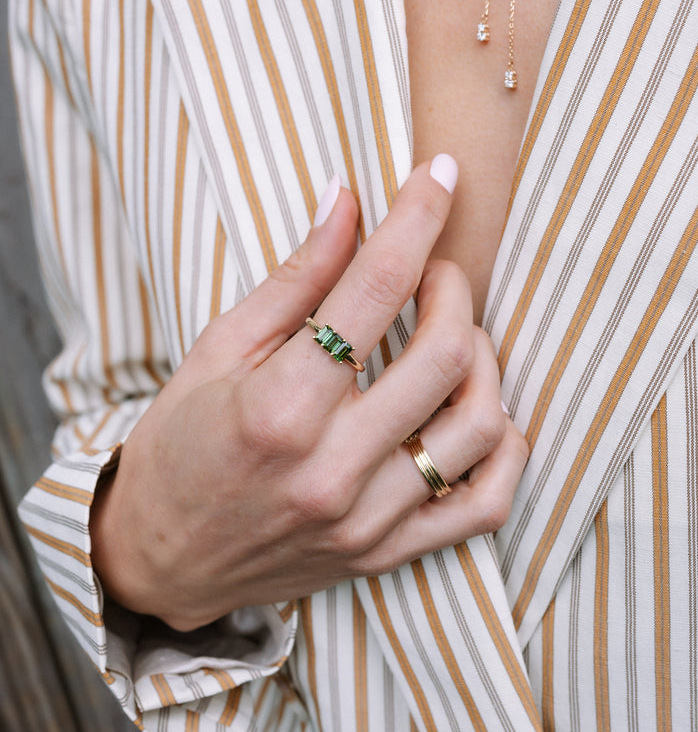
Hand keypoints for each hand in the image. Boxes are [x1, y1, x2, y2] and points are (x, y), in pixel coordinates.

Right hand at [90, 156, 528, 630]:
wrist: (160, 558)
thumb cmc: (181, 445)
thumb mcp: (219, 348)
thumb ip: (296, 278)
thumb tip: (349, 200)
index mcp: (279, 407)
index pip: (375, 289)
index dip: (418, 218)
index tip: (442, 174)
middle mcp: (331, 468)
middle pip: (447, 354)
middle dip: (453, 288)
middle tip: (432, 273)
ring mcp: (367, 520)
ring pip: (482, 425)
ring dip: (484, 363)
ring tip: (453, 343)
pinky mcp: (388, 553)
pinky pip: (486, 504)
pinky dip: (503, 450)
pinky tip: (476, 413)